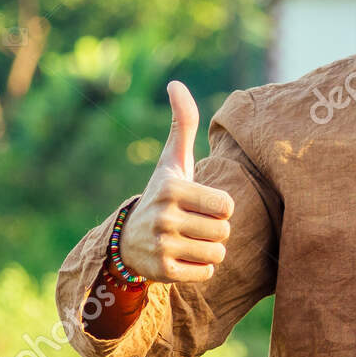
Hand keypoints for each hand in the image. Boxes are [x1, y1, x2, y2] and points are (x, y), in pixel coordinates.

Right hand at [116, 80, 234, 282]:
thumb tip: (176, 83)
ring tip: (189, 241)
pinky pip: (205, 274)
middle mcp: (164, 217)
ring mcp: (162, 245)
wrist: (128, 241)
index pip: (227, 206)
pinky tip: (182, 258)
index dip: (221, 207)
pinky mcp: (162, 271)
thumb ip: (183, 123)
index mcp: (172, 188)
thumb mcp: (172, 161)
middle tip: (193, 225)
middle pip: (224, 231)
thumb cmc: (163, 195)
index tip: (201, 205)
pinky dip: (200, 269)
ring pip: (217, 254)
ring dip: (209, 251)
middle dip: (215, 230)